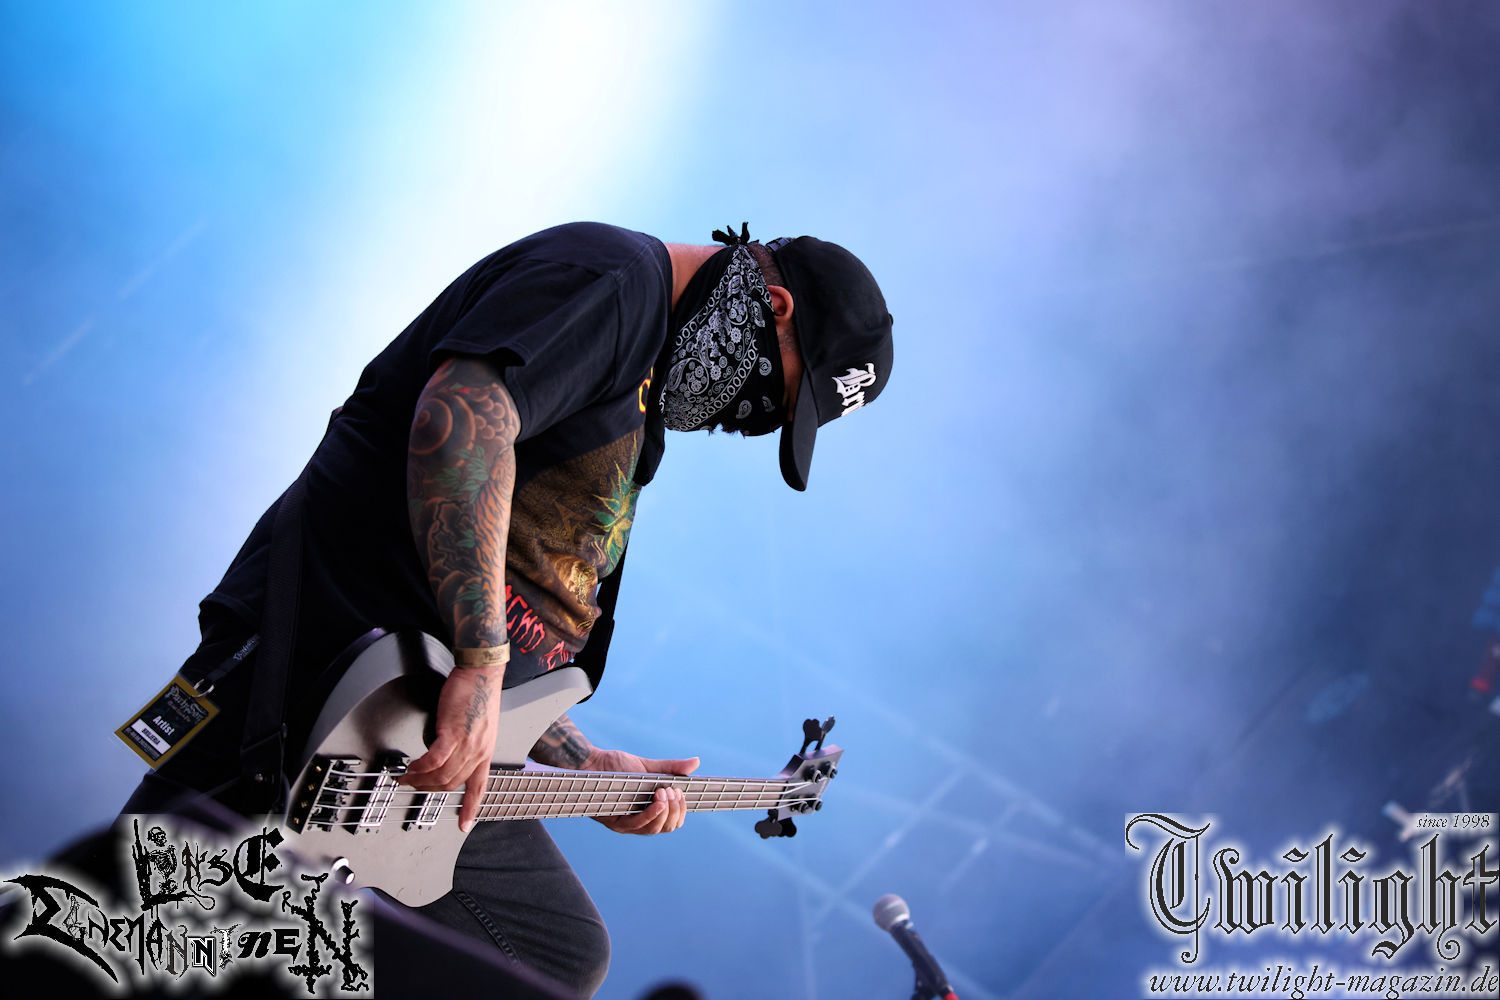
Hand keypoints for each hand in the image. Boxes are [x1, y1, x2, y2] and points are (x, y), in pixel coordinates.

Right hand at [397, 664, 502, 832]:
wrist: (482, 673)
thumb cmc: (479, 694)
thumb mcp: (480, 727)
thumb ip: (467, 745)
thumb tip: (448, 755)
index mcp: (486, 752)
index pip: (479, 787)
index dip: (471, 808)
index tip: (465, 825)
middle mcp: (478, 752)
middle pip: (452, 784)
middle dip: (429, 789)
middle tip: (412, 786)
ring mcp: (467, 744)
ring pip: (441, 774)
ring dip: (420, 779)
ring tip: (406, 777)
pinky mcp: (452, 732)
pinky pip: (433, 759)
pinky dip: (420, 767)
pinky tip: (411, 766)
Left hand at [584, 749, 699, 834]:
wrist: (591, 762)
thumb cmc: (616, 766)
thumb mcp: (647, 767)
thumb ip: (671, 768)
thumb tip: (696, 762)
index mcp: (649, 811)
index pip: (672, 822)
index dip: (681, 811)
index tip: (681, 793)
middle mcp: (639, 821)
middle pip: (667, 827)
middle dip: (676, 810)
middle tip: (673, 791)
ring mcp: (627, 825)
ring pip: (655, 828)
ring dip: (666, 812)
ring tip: (666, 793)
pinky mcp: (615, 823)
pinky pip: (638, 825)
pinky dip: (652, 815)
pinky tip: (658, 803)